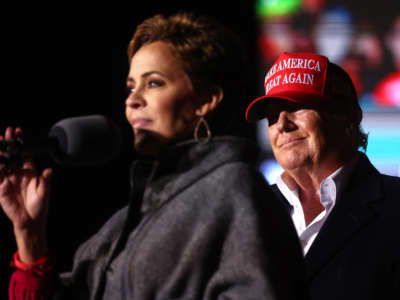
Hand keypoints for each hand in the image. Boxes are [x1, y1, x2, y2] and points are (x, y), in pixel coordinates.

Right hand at [0, 127, 51, 261]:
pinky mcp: (2, 188)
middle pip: (12, 155)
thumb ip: (46, 180)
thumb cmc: (40, 206)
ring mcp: (9, 180)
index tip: (19, 132)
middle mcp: (18, 173)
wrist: (31, 221)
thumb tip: (49, 170)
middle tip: (7, 131)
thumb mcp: (44, 192)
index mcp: (29, 172)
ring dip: (0, 152)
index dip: (21, 143)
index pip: (24, 154)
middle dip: (10, 143)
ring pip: (3, 163)